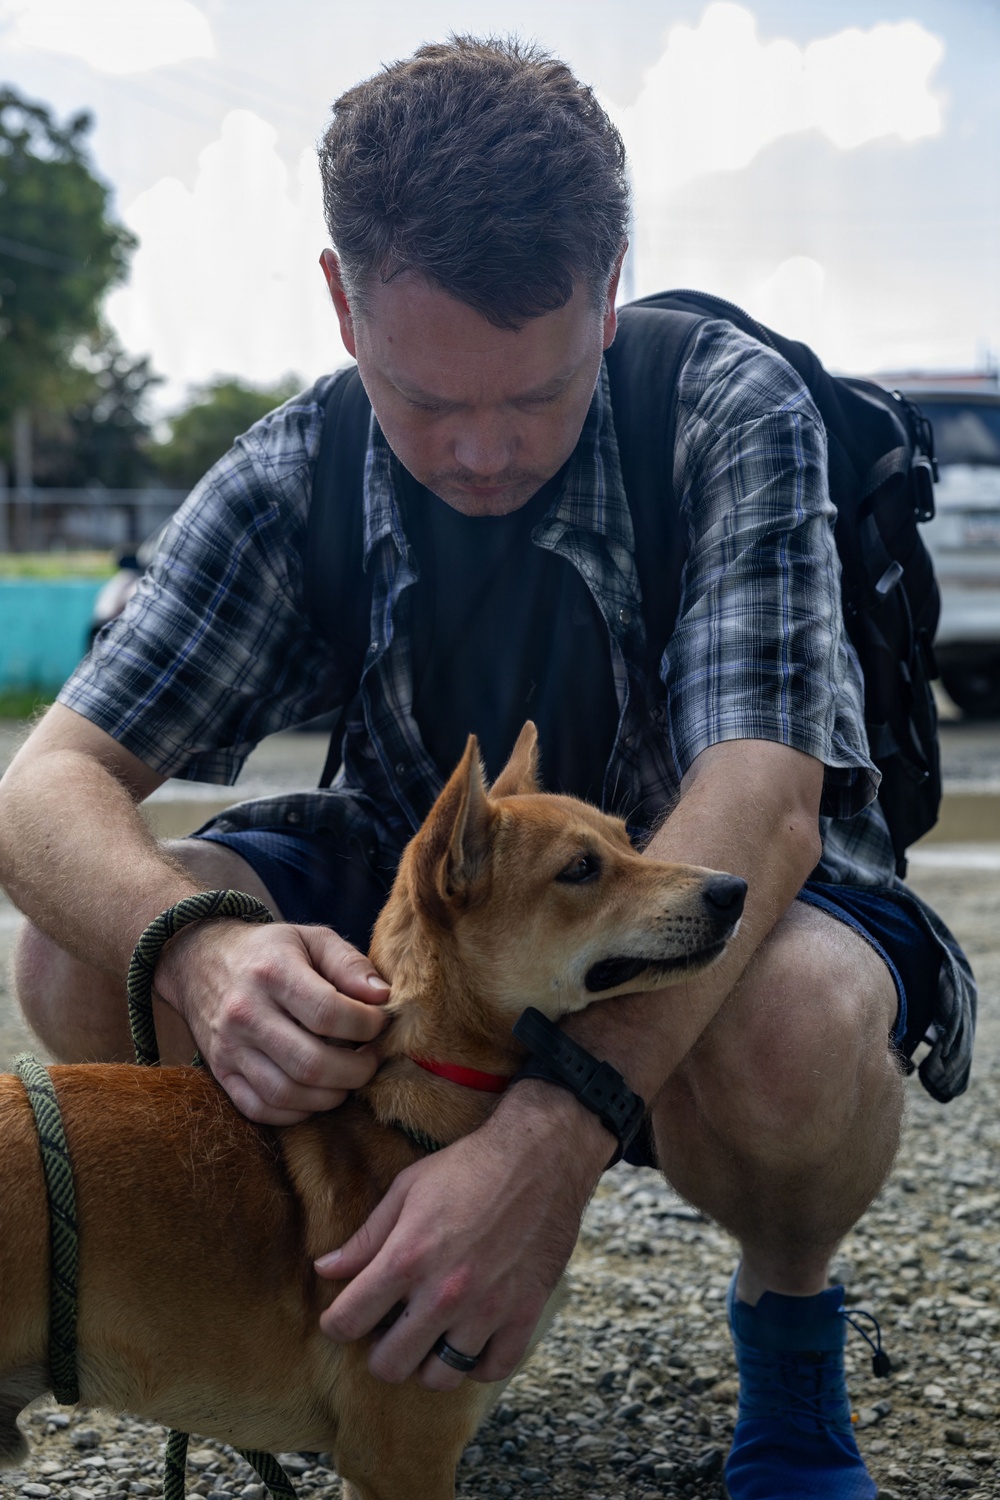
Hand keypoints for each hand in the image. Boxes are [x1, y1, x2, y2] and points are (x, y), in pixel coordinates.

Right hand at [154, 920, 389, 1122]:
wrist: (200, 961)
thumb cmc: (270, 951)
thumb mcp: (312, 939)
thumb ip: (350, 964)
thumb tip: (383, 997)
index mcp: (272, 972)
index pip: (328, 1013)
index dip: (367, 1025)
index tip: (379, 1023)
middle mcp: (245, 1013)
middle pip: (311, 1063)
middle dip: (356, 1070)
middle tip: (370, 1058)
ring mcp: (229, 1048)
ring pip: (287, 1094)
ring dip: (331, 1096)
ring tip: (347, 1076)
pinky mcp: (220, 1073)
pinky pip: (261, 1110)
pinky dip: (297, 1112)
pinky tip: (316, 1092)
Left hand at [314, 1084, 612, 1389]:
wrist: (541, 1155)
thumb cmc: (469, 1166)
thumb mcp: (407, 1189)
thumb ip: (366, 1237)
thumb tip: (324, 1269)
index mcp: (408, 1257)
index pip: (346, 1322)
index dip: (336, 1322)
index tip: (344, 1315)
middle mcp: (445, 1293)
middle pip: (389, 1365)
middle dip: (380, 1349)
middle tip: (389, 1326)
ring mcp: (488, 1309)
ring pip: (440, 1377)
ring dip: (428, 1359)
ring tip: (430, 1332)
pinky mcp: (524, 1313)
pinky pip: (491, 1369)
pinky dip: (476, 1362)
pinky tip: (470, 1337)